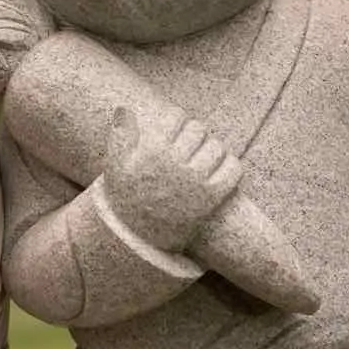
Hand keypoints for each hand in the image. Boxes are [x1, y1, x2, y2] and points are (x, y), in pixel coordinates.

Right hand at [99, 102, 243, 253]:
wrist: (140, 239)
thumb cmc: (127, 199)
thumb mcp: (115, 168)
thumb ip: (119, 136)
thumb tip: (124, 109)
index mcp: (152, 152)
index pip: (177, 116)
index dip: (177, 120)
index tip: (176, 130)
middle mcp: (175, 164)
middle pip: (198, 129)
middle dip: (195, 135)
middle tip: (190, 146)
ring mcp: (195, 181)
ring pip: (217, 147)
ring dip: (212, 150)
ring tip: (204, 160)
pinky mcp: (212, 198)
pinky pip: (234, 168)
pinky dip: (231, 166)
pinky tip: (220, 171)